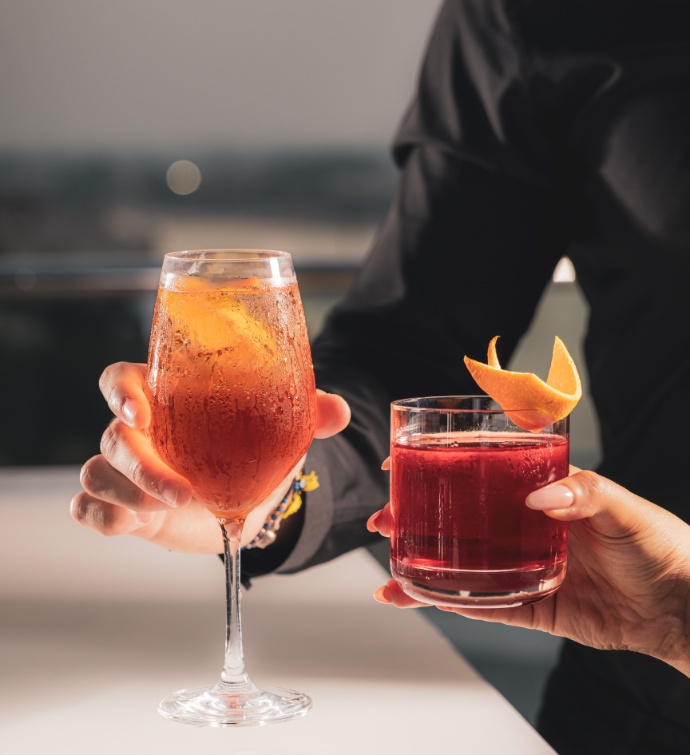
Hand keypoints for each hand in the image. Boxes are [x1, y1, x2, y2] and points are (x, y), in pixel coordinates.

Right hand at [71, 362, 350, 552]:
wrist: (250, 494)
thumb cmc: (252, 446)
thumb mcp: (279, 425)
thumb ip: (308, 411)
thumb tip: (339, 411)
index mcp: (165, 396)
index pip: (120, 381)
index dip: (120, 393)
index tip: (142, 411)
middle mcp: (140, 430)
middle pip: (113, 437)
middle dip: (140, 466)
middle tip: (182, 492)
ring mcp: (127, 470)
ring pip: (96, 473)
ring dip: (125, 494)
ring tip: (168, 510)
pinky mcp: (125, 505)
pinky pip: (89, 507)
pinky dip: (101, 516)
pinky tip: (128, 522)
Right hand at [368, 467, 689, 676]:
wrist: (683, 608)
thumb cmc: (661, 546)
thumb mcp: (624, 507)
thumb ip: (585, 492)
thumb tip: (538, 497)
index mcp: (541, 494)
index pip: (481, 475)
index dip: (441, 467)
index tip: (404, 463)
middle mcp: (524, 529)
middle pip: (459, 521)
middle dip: (416, 519)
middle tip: (385, 519)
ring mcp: (524, 567)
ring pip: (462, 565)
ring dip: (423, 567)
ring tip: (389, 570)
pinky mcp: (532, 606)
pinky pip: (485, 606)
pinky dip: (453, 604)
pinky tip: (421, 599)